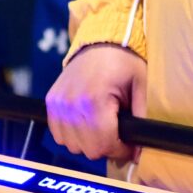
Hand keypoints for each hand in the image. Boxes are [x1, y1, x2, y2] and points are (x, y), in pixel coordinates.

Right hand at [48, 44, 146, 163]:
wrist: (101, 41)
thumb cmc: (124, 63)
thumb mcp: (141, 87)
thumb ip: (141, 118)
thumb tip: (140, 148)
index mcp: (94, 100)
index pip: (104, 144)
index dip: (121, 150)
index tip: (130, 146)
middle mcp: (71, 103)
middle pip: (88, 149)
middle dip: (107, 147)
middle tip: (118, 135)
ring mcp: (58, 103)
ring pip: (72, 145)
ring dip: (89, 142)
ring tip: (103, 127)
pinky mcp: (50, 101)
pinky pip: (58, 134)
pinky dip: (73, 135)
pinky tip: (87, 124)